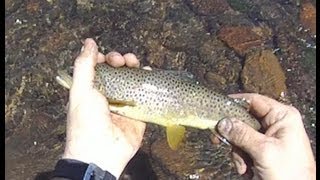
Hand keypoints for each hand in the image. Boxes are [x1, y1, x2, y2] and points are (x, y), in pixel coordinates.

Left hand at [62, 38, 145, 178]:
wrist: (101, 152)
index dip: (103, 58)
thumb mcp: (81, 91)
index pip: (99, 68)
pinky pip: (144, 94)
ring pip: (132, 80)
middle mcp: (108, 95)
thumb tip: (88, 42)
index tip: (107, 57)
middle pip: (117, 72)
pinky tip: (148, 73)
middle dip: (120, 60)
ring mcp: (123, 103)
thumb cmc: (86, 122)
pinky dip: (147, 82)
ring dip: (134, 68)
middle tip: (122, 60)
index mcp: (91, 90)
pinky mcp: (137, 112)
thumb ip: (84, 65)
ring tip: (136, 63)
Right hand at [216, 93, 315, 178]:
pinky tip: (246, 168)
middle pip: (242, 119)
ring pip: (239, 135)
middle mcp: (274, 124)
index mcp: (282, 117)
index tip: (217, 109)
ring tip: (244, 163)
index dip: (234, 103)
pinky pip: (240, 147)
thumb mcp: (264, 151)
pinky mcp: (260, 151)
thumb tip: (223, 122)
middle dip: (234, 135)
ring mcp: (266, 138)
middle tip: (219, 138)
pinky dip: (239, 158)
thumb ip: (242, 134)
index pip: (253, 100)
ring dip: (237, 150)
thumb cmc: (291, 175)